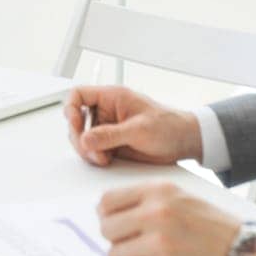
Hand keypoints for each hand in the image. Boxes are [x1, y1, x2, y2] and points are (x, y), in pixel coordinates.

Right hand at [64, 86, 202, 166]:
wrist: (184, 142)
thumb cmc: (169, 126)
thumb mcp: (139, 129)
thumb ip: (111, 135)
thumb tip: (86, 139)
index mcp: (112, 97)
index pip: (79, 95)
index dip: (72, 108)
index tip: (75, 123)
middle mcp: (107, 112)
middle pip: (77, 121)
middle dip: (80, 137)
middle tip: (91, 150)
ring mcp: (108, 129)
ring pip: (83, 138)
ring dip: (87, 150)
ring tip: (103, 158)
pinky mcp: (112, 144)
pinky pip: (93, 151)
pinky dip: (95, 158)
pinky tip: (107, 160)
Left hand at [98, 182, 241, 255]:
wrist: (247, 254)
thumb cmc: (215, 229)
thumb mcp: (182, 198)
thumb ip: (148, 202)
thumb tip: (110, 214)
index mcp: (159, 193)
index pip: (107, 201)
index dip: (108, 216)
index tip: (116, 225)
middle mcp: (156, 214)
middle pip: (106, 229)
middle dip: (118, 240)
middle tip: (134, 247)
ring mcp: (158, 245)